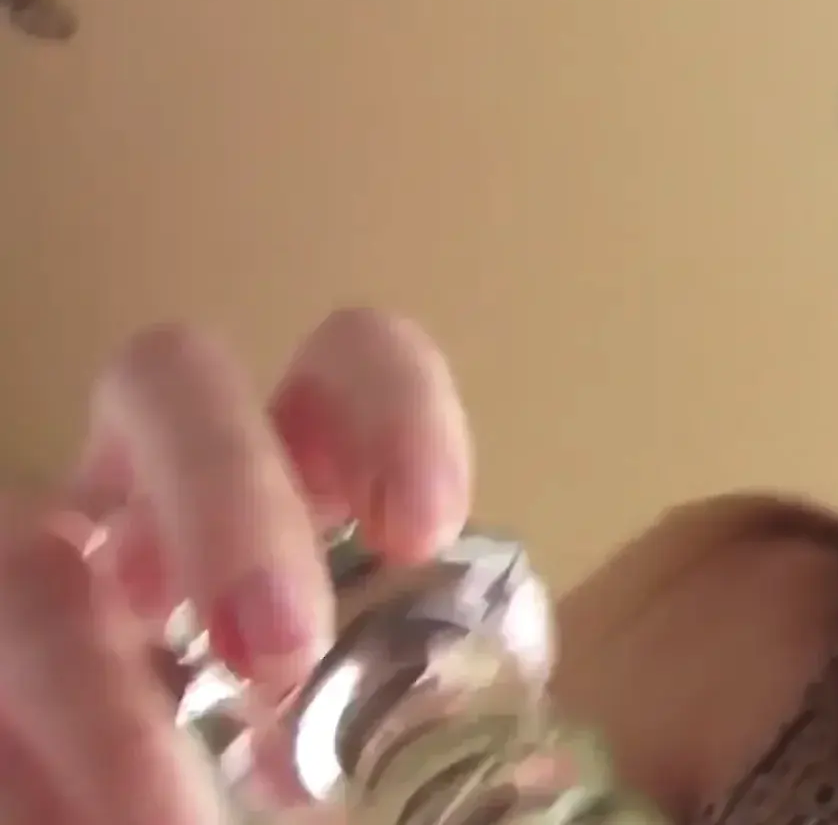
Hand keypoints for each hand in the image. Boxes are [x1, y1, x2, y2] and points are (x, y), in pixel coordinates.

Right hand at [0, 309, 474, 823]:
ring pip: (31, 570)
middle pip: (170, 384)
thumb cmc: (274, 745)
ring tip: (165, 824)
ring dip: (103, 705)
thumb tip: (487, 781)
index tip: (420, 533)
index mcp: (279, 471)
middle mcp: (150, 486)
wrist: (137, 807)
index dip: (393, 408)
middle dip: (230, 500)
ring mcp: (33, 564)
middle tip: (281, 650)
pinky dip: (23, 783)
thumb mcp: (353, 716)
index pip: (343, 362)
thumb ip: (401, 706)